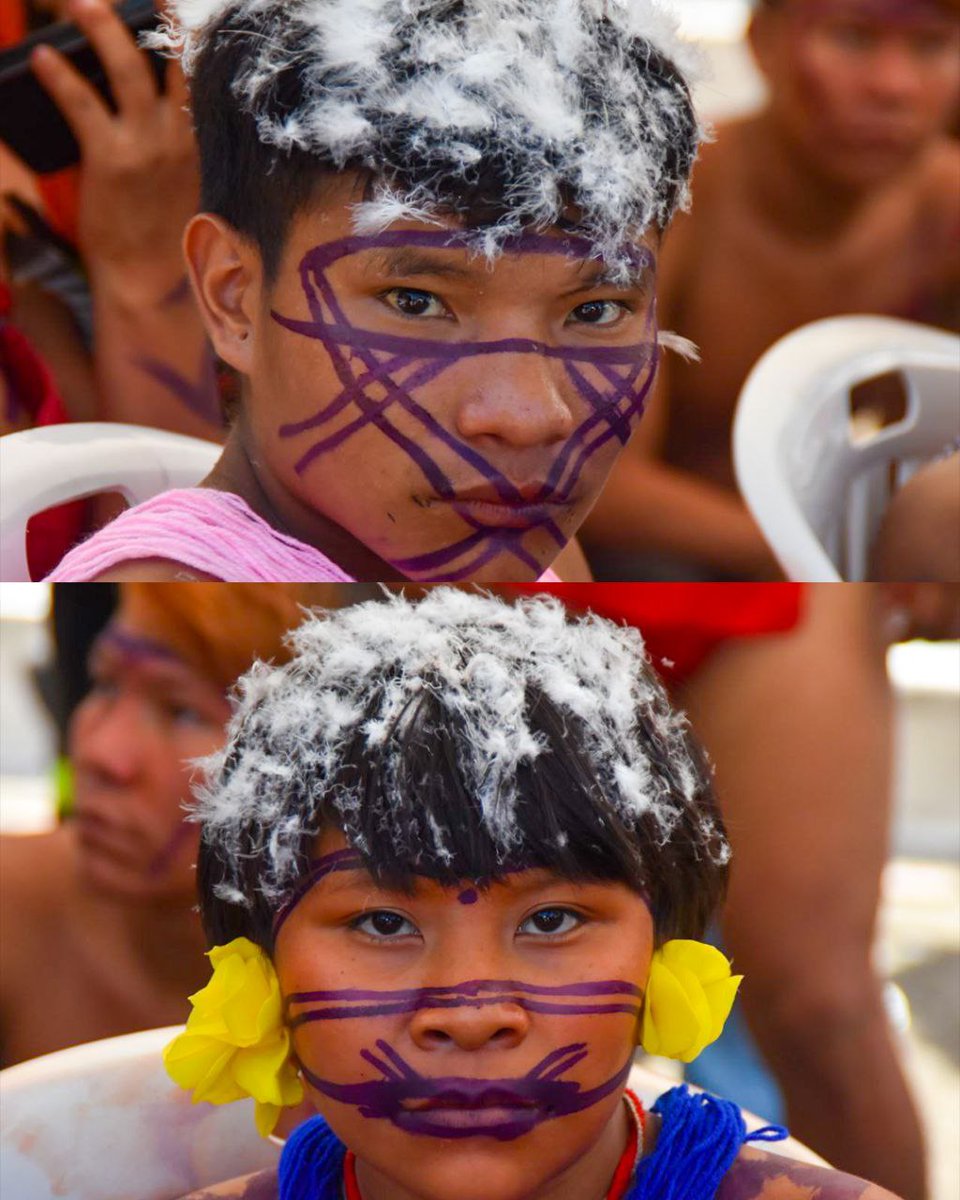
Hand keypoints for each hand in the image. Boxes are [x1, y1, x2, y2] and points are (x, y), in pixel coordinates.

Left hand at [30, 0, 198, 298]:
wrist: (151, 286)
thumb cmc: (167, 244)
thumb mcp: (191, 192)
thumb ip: (183, 152)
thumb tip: (164, 119)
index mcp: (207, 145)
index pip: (207, 77)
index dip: (197, 39)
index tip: (185, 12)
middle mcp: (183, 138)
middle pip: (175, 59)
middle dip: (158, 18)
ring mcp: (149, 147)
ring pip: (127, 69)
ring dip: (101, 29)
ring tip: (78, 3)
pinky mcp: (112, 160)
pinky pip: (82, 104)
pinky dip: (59, 77)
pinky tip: (41, 58)